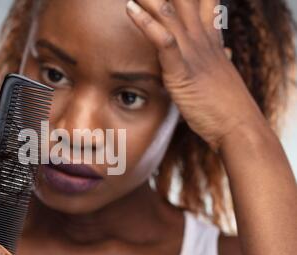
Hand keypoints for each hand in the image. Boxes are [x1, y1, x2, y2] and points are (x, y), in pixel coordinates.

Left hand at [126, 0, 265, 150]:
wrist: (238, 127)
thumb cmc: (226, 105)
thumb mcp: (222, 74)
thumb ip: (218, 58)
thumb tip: (224, 49)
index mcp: (210, 40)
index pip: (202, 3)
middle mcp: (202, 40)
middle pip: (182, 1)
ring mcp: (193, 53)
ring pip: (169, 14)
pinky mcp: (182, 71)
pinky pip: (163, 41)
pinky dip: (145, 23)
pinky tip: (130, 8)